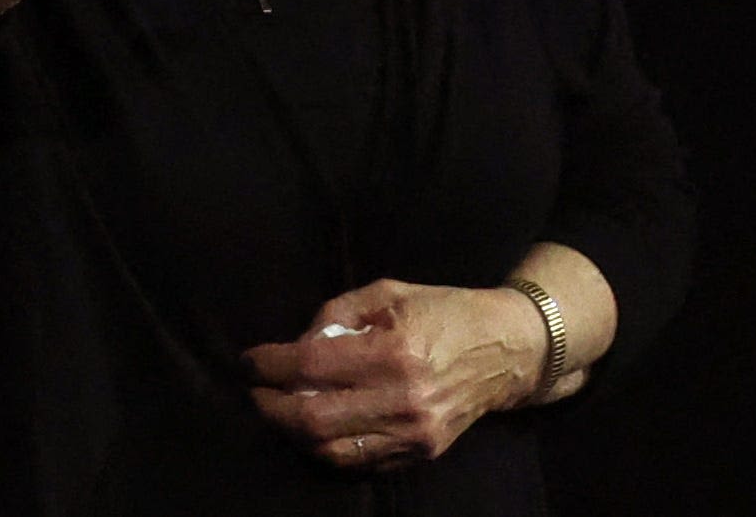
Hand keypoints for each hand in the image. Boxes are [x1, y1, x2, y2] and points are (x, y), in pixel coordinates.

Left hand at [242, 280, 544, 469]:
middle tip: (256, 393)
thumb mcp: (388, 293)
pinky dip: (328, 448)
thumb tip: (298, 345)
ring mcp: (413, 433)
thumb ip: (337, 314)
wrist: (506, 350)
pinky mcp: (421, 452)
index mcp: (393, 351)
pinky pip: (361, 462)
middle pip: (314, 419)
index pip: (311, 367)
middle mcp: (402, 398)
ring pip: (333, 450)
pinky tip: (314, 430)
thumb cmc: (444, 311)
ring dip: (295, 434)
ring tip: (280, 412)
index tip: (249, 361)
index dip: (270, 365)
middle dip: (272, 408)